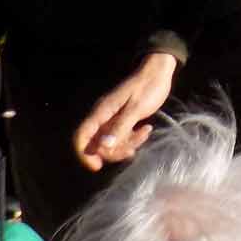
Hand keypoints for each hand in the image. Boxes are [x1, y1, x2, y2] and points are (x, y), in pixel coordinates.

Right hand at [73, 53, 177, 170]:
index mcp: (102, 111)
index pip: (82, 135)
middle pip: (97, 144)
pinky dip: (133, 139)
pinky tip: (146, 129)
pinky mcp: (124, 121)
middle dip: (113, 152)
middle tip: (132, 150)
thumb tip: (104, 147)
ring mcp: (113, 120)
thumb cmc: (147, 87)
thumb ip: (120, 127)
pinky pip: (123, 137)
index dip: (84, 153)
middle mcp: (104, 117)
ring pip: (112, 143)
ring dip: (127, 145)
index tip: (97, 166)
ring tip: (144, 132)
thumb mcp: (136, 107)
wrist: (159, 73)